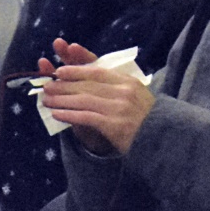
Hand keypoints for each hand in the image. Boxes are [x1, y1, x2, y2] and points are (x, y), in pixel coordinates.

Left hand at [39, 37, 153, 155]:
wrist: (163, 140)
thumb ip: (117, 88)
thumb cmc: (147, 119)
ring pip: (84, 100)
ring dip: (62, 99)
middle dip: (63, 85)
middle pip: (87, 85)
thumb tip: (88, 82)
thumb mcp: (136, 96)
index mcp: (129, 81)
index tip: (59, 71)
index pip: (97, 72)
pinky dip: (69, 114)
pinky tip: (57, 114)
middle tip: (47, 86)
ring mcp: (119, 108)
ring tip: (47, 100)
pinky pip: (86, 117)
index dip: (76, 70)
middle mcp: (124, 91)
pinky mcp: (114, 125)